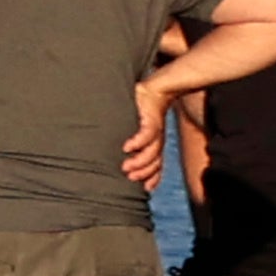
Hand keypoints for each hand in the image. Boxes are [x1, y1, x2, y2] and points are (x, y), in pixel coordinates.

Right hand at [122, 74, 169, 190]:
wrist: (158, 87)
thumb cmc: (143, 106)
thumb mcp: (137, 124)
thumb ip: (133, 136)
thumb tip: (118, 148)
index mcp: (155, 142)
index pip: (157, 163)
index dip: (154, 176)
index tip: (146, 188)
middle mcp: (157, 139)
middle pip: (155, 161)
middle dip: (144, 172)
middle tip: (130, 178)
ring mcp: (156, 130)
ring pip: (152, 151)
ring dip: (140, 162)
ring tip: (126, 168)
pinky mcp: (152, 119)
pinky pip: (147, 134)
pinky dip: (137, 142)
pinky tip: (127, 148)